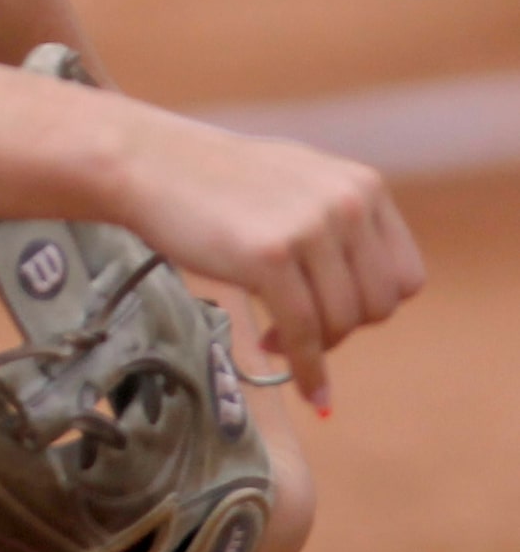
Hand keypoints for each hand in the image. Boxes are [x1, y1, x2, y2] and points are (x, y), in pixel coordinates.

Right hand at [109, 103, 425, 406]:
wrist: (147, 161)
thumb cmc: (214, 178)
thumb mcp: (297, 182)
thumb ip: (339, 222)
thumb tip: (375, 292)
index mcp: (361, 185)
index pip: (404, 277)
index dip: (369, 304)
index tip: (333, 312)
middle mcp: (345, 203)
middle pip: (378, 305)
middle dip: (342, 328)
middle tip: (300, 331)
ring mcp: (308, 228)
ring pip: (343, 323)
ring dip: (316, 348)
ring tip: (278, 340)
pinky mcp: (270, 256)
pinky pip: (306, 335)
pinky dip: (309, 372)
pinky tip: (304, 389)